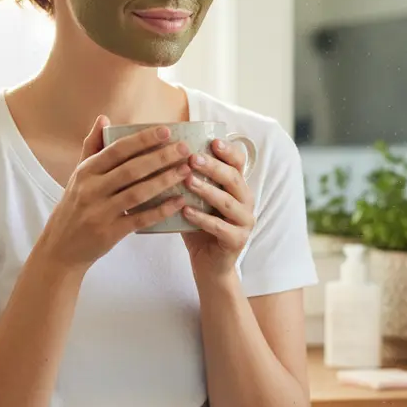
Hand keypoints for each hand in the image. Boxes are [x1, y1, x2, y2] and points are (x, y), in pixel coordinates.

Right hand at [36, 117, 192, 272]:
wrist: (60, 248)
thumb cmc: (74, 207)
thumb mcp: (77, 175)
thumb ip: (91, 146)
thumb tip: (104, 118)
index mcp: (86, 171)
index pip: (117, 149)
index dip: (142, 139)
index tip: (166, 131)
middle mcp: (91, 189)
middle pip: (131, 169)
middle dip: (161, 157)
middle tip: (185, 149)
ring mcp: (100, 212)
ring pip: (138, 193)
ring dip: (164, 181)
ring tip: (186, 171)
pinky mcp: (110, 233)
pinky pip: (140, 219)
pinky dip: (161, 210)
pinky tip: (179, 202)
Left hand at [181, 138, 255, 279]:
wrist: (209, 265)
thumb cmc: (198, 227)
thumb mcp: (194, 200)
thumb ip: (187, 179)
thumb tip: (161, 155)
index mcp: (237, 187)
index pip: (239, 163)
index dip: (228, 151)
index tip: (213, 141)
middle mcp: (245, 201)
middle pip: (234, 179)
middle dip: (213, 167)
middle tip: (192, 158)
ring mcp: (244, 222)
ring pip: (228, 202)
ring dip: (207, 190)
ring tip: (187, 181)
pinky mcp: (237, 241)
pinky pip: (220, 228)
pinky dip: (203, 219)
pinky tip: (186, 211)